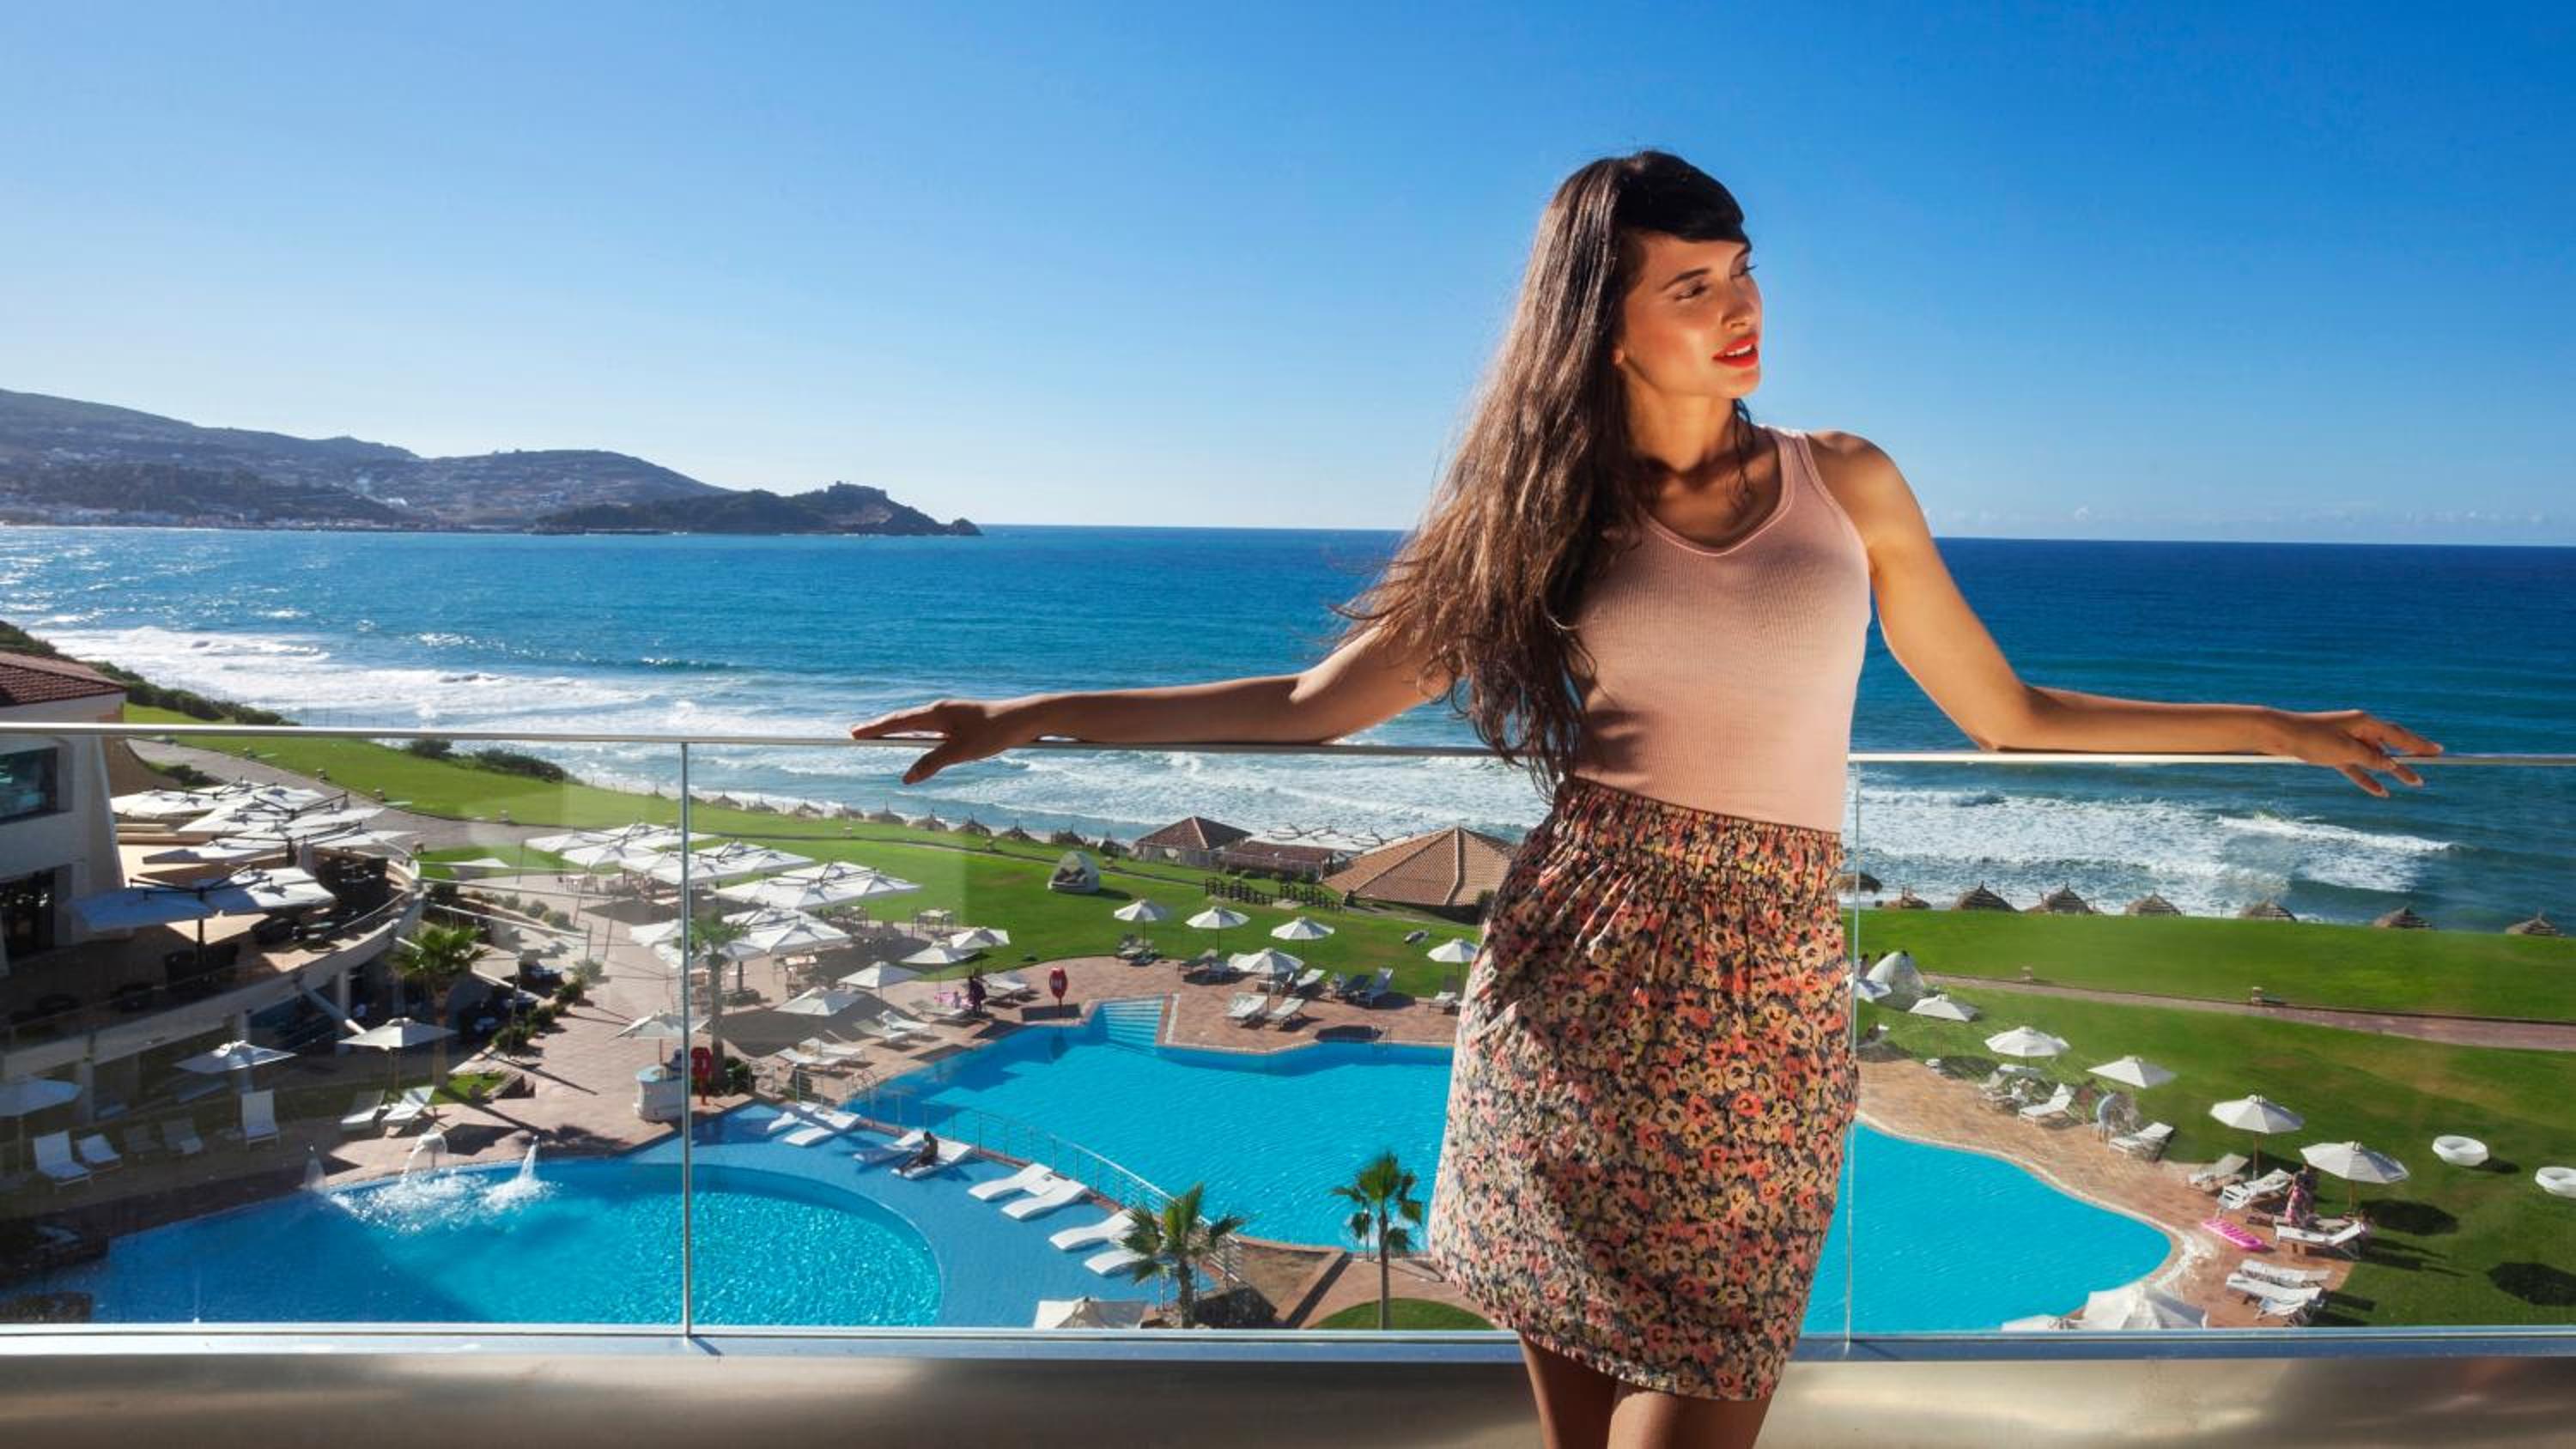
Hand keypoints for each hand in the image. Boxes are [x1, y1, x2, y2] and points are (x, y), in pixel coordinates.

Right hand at [848, 697, 1046, 784]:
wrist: (1025, 719)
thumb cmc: (995, 732)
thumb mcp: (962, 752)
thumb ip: (933, 764)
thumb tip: (907, 778)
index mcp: (936, 713)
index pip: (898, 721)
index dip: (875, 728)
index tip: (853, 733)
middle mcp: (940, 710)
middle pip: (902, 720)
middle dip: (879, 727)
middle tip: (856, 733)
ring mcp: (950, 714)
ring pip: (915, 723)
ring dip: (895, 729)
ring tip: (877, 735)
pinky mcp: (960, 721)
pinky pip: (929, 727)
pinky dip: (914, 732)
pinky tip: (912, 739)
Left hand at [2262, 708, 2441, 797]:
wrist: (2279, 735)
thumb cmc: (2312, 738)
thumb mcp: (2346, 751)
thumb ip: (2371, 758)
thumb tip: (2392, 765)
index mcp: (2364, 722)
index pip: (2398, 735)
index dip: (2419, 744)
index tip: (2439, 751)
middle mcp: (2358, 730)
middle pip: (2391, 745)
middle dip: (2413, 756)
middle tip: (2434, 764)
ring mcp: (2347, 742)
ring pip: (2376, 759)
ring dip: (2394, 771)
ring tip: (2415, 782)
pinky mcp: (2334, 754)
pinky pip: (2357, 768)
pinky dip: (2368, 779)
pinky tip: (2381, 792)